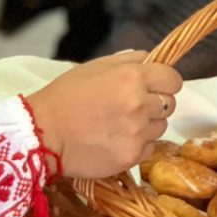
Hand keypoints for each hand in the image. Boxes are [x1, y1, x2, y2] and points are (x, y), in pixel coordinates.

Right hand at [26, 51, 181, 180]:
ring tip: (119, 125)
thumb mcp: (95, 67)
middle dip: (155, 104)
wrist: (43, 133)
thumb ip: (129, 61)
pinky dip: (137, 145)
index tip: (154, 87)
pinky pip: (149, 148)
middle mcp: (139, 104)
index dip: (165, 82)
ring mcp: (137, 133)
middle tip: (131, 107)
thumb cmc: (65, 97)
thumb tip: (153, 61)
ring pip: (160, 127)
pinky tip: (116, 140)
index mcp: (132, 77)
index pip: (173, 79)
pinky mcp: (131, 156)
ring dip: (146, 125)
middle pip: (170, 104)